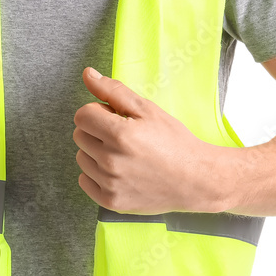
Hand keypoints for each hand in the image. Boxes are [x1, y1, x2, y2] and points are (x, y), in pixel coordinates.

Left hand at [72, 67, 227, 214]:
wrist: (195, 179)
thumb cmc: (174, 141)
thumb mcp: (147, 109)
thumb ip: (113, 90)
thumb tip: (88, 74)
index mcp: (119, 134)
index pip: (82, 115)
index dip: (98, 112)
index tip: (114, 118)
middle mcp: (111, 160)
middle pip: (80, 135)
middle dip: (96, 131)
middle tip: (122, 136)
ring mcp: (110, 183)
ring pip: (81, 158)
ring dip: (95, 152)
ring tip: (123, 154)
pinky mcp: (111, 201)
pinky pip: (85, 181)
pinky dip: (96, 175)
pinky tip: (118, 171)